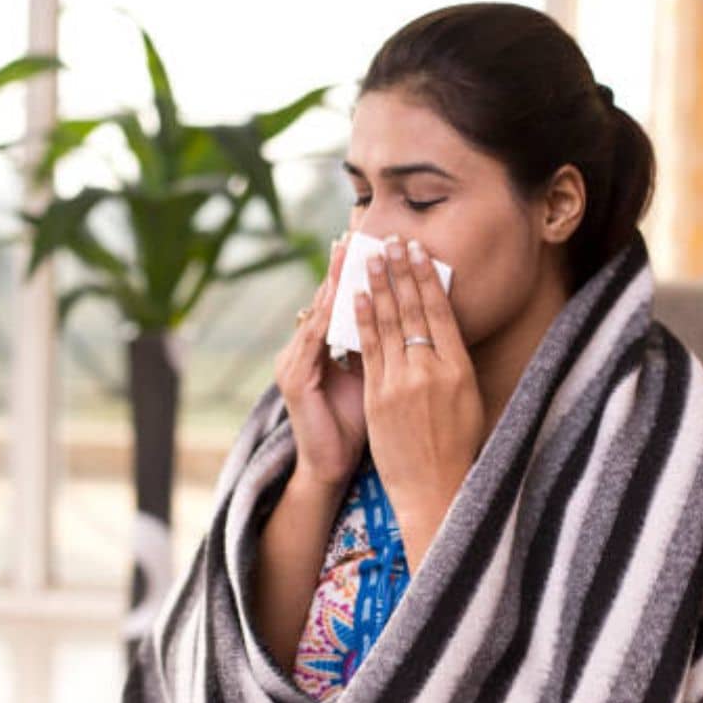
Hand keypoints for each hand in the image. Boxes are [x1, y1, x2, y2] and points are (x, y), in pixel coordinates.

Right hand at [274, 232, 366, 490]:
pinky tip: (337, 298)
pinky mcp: (293, 380)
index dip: (354, 275)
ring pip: (317, 314)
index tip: (372, 245)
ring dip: (332, 285)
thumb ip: (381, 349)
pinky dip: (326, 319)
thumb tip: (408, 319)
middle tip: (353, 234)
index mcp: (324, 349)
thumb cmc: (356, 424)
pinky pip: (312, 342)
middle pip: (325, 301)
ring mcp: (294, 363)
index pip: (341, 303)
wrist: (332, 467)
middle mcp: (304, 349)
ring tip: (345, 256)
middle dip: (340, 268)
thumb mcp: (373, 379)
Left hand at [354, 235, 484, 568]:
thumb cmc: (457, 445)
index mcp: (460, 368)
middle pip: (414, 310)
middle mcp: (432, 370)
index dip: (427, 278)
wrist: (435, 487)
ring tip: (369, 259)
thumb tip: (442, 328)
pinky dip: (362, 321)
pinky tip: (356, 298)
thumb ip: (454, 362)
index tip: (418, 252)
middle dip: (400, 272)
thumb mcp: (469, 398)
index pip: (441, 312)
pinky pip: (369, 350)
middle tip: (391, 241)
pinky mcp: (379, 397)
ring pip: (389, 324)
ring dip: (378, 287)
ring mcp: (403, 382)